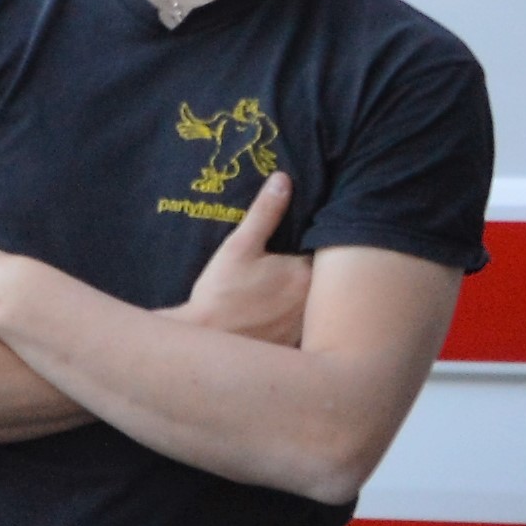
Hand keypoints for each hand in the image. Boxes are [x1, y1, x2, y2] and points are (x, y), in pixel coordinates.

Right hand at [176, 174, 308, 345]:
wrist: (203, 340)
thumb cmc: (219, 292)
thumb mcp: (239, 246)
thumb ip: (264, 212)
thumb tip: (282, 179)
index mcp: (304, 275)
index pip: (322, 254)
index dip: (310, 247)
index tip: (297, 244)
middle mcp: (312, 303)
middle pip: (321, 281)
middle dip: (309, 273)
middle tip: (285, 269)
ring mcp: (304, 328)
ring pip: (313, 305)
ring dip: (304, 298)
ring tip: (280, 292)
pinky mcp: (292, 345)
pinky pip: (303, 328)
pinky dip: (294, 319)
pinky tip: (274, 315)